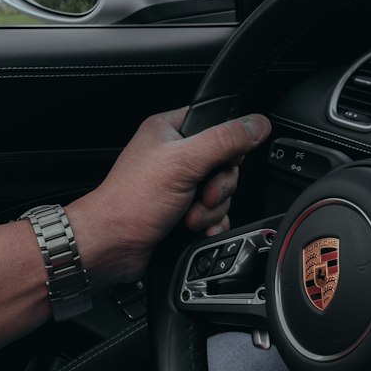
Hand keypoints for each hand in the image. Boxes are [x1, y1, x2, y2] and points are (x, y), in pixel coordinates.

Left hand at [68, 108, 270, 286]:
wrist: (113, 246)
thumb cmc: (130, 201)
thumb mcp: (183, 162)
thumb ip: (224, 141)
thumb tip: (257, 124)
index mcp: (170, 130)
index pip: (216, 123)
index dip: (227, 143)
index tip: (223, 159)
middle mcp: (175, 155)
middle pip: (225, 163)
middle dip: (218, 186)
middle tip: (201, 194)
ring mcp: (179, 185)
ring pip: (222, 191)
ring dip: (211, 209)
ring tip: (189, 215)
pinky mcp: (183, 211)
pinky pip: (216, 213)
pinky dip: (211, 223)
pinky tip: (198, 228)